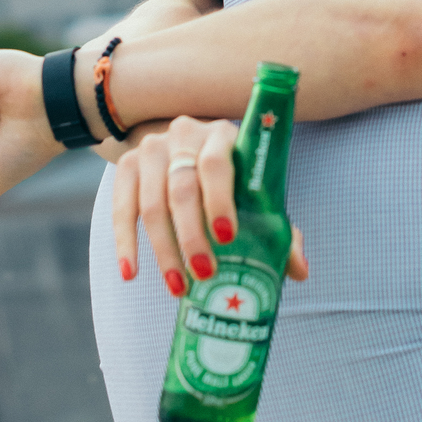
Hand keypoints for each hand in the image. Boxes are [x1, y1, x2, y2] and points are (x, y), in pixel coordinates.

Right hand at [112, 114, 306, 293]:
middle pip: (182, 189)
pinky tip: (131, 273)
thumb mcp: (254, 192)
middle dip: (192, 236)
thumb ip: (279, 228)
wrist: (185, 146)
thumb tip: (300, 271)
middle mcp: (184, 135)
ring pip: (151, 204)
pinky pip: (122, 208)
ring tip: (178, 286)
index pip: (217, 165)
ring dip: (163, 250)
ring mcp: (151, 148)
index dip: (219, 201)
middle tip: (204, 274)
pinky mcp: (126, 165)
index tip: (226, 237)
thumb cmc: (233, 178)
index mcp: (223, 136)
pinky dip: (126, 243)